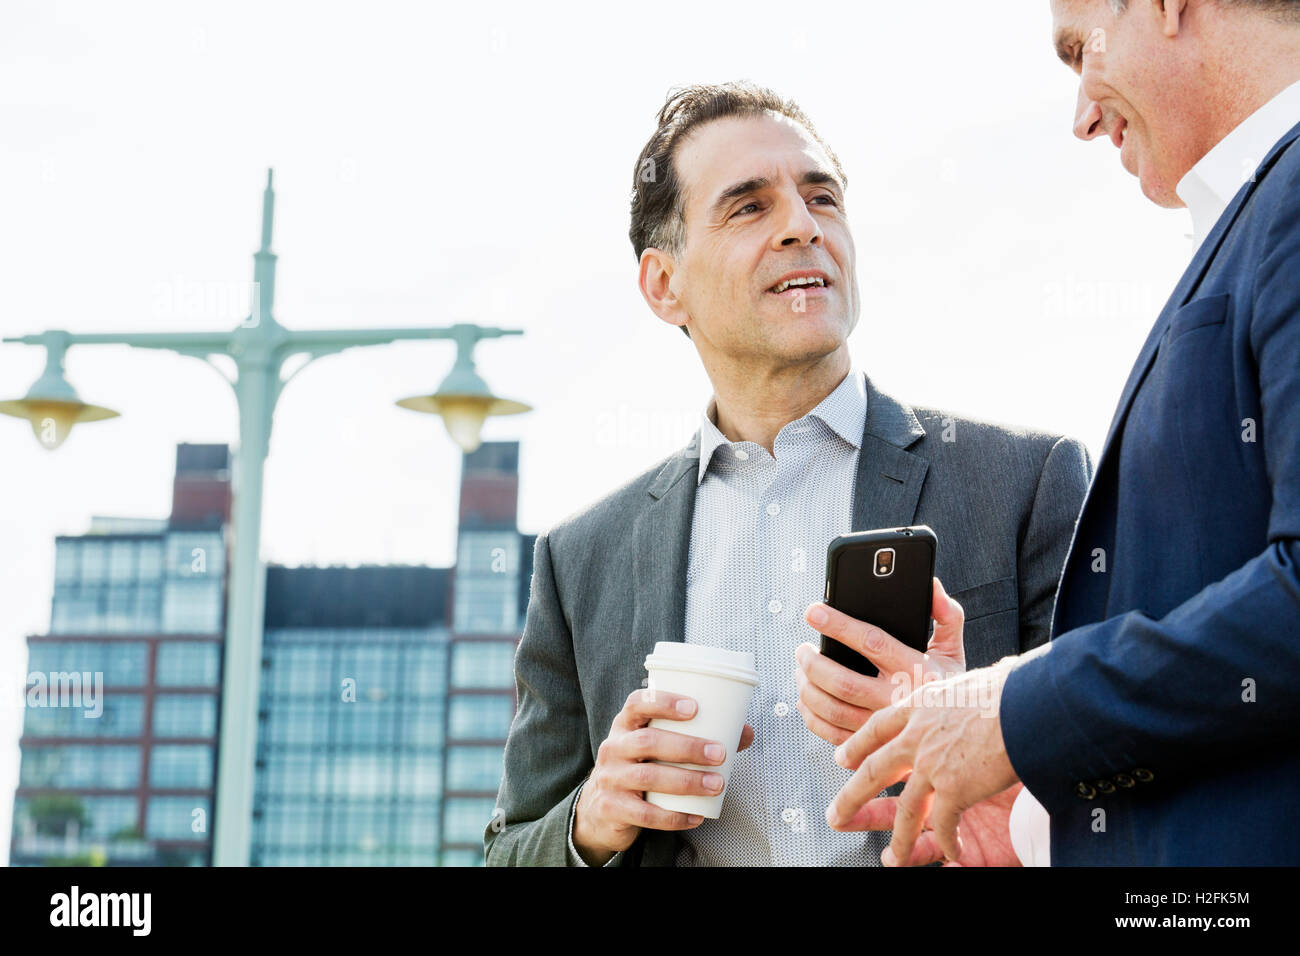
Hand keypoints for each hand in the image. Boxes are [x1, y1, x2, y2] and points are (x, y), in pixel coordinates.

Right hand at [573, 688, 755, 865]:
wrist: (601, 808)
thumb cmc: (640, 767)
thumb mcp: (658, 747)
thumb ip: (697, 737)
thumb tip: (743, 732)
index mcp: (625, 725)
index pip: (637, 704)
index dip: (663, 702)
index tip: (694, 708)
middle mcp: (614, 748)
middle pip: (647, 741)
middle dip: (687, 747)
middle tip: (719, 754)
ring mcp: (610, 778)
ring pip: (648, 776)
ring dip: (686, 781)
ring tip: (716, 784)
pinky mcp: (612, 808)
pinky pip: (645, 814)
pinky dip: (674, 817)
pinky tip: (696, 816)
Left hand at [794, 577, 964, 745]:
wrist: (960, 734)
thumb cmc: (949, 690)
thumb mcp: (953, 650)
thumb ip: (945, 616)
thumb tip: (932, 586)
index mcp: (915, 671)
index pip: (871, 642)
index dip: (838, 625)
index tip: (815, 612)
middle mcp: (896, 700)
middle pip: (843, 682)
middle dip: (813, 663)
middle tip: (802, 649)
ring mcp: (881, 726)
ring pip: (832, 709)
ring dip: (808, 688)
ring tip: (802, 670)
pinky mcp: (870, 746)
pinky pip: (831, 733)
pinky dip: (811, 716)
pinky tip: (806, 700)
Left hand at [825, 660, 1019, 865]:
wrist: (1030, 701)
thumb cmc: (1013, 686)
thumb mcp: (972, 680)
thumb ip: (962, 696)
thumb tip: (977, 687)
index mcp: (921, 705)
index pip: (879, 726)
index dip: (857, 744)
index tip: (841, 758)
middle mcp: (918, 736)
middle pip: (874, 770)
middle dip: (852, 797)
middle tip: (836, 813)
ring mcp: (931, 764)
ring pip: (905, 810)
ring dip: (899, 839)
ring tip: (892, 857)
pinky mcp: (953, 789)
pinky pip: (943, 826)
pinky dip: (949, 843)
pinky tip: (954, 854)